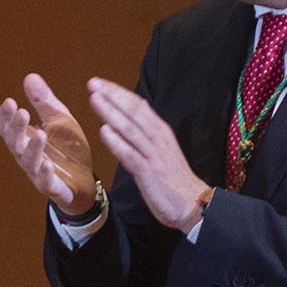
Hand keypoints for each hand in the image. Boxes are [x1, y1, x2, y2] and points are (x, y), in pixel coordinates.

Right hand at [0, 74, 99, 213]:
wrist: (86, 180)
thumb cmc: (67, 148)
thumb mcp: (58, 119)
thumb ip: (43, 101)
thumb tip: (29, 76)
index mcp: (25, 139)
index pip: (6, 129)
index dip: (5, 117)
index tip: (10, 102)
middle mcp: (26, 156)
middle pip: (14, 143)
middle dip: (16, 128)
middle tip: (22, 112)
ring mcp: (38, 173)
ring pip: (29, 162)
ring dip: (33, 148)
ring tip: (40, 134)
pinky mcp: (53, 187)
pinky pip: (46, 182)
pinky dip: (45, 174)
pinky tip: (48, 164)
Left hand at [85, 80, 209, 228]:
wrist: (193, 203)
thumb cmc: (173, 179)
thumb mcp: (162, 148)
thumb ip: (148, 130)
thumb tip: (139, 108)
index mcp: (160, 131)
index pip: (138, 105)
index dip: (118, 92)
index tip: (100, 82)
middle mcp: (158, 138)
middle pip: (133, 112)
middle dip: (113, 96)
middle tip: (93, 83)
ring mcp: (153, 154)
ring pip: (130, 128)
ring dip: (111, 112)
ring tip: (95, 99)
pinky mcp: (149, 172)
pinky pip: (130, 154)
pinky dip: (117, 142)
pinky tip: (104, 131)